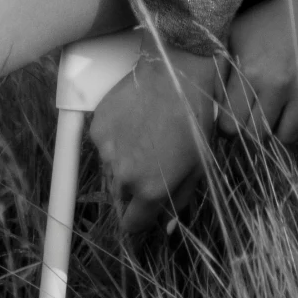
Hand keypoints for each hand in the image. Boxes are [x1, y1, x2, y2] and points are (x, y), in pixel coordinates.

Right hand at [87, 41, 222, 243]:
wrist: (175, 72)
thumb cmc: (194, 117)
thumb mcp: (199, 164)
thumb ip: (181, 198)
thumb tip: (165, 226)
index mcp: (151, 189)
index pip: (133, 224)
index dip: (140, 218)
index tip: (146, 209)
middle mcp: (125, 175)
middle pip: (121, 197)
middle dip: (134, 188)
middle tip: (153, 162)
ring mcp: (107, 151)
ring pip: (111, 171)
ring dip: (123, 162)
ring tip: (145, 136)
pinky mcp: (97, 128)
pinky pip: (103, 146)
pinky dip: (115, 140)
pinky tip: (134, 121)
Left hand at [221, 0, 297, 147]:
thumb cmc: (271, 15)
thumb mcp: (236, 33)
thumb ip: (220, 67)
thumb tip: (215, 101)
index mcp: (248, 72)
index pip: (230, 124)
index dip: (229, 128)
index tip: (232, 124)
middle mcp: (275, 87)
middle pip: (258, 134)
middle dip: (253, 131)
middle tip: (256, 121)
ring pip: (287, 136)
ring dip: (280, 131)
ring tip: (279, 119)